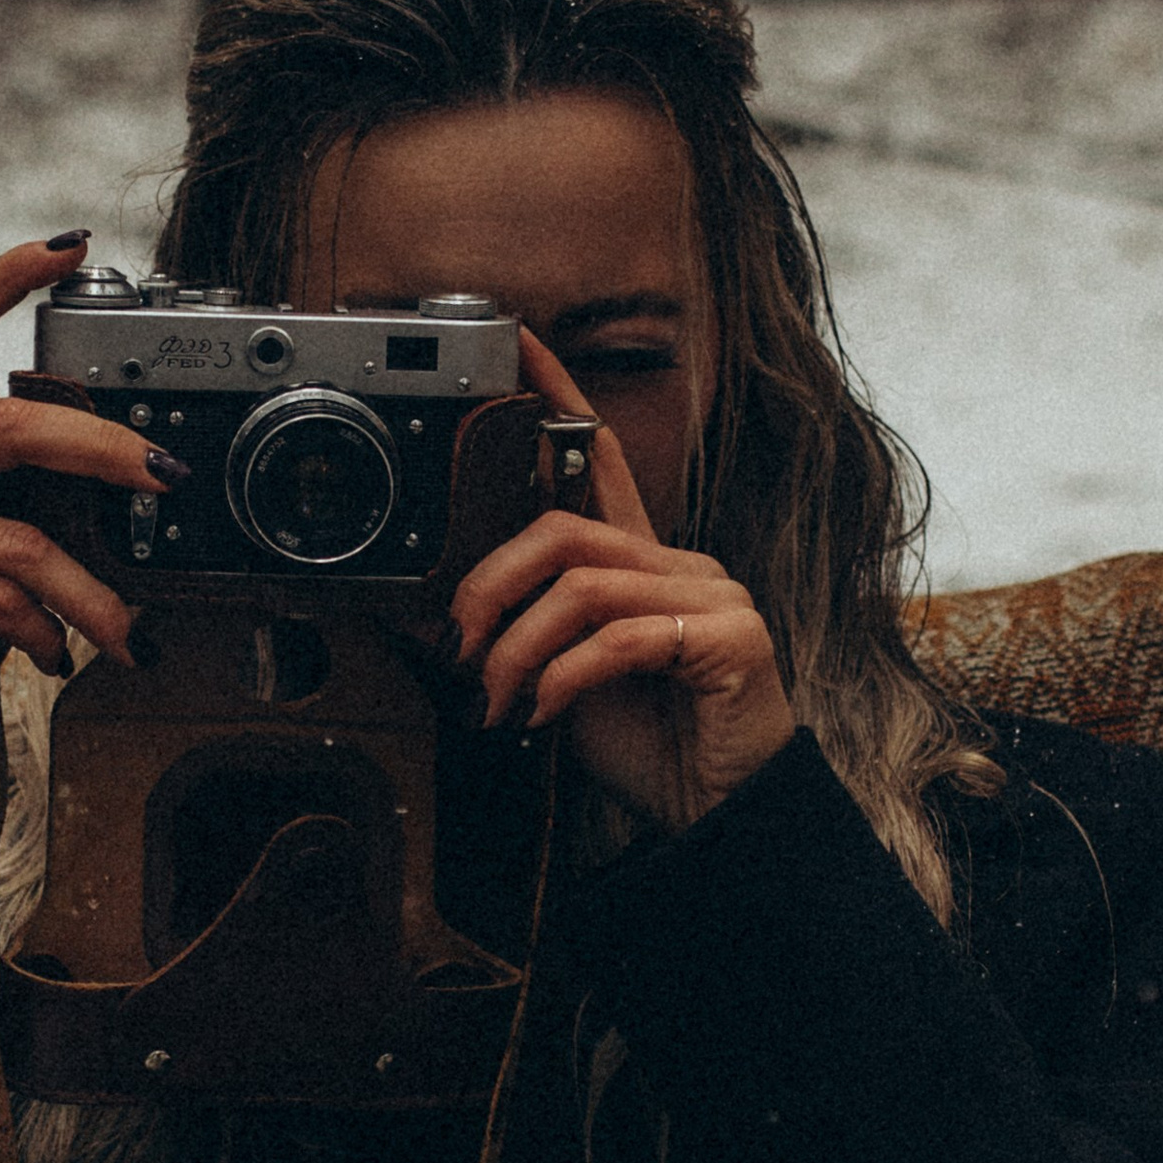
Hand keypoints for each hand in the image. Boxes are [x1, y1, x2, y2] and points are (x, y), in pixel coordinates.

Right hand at [0, 238, 171, 753]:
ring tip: (131, 634)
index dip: (8, 277)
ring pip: (22, 545)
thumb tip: (144, 472)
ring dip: (91, 597)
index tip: (70, 250)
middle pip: (14, 428)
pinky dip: (41, 630)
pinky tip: (57, 649)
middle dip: (103, 449)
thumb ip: (29, 474)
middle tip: (165, 473)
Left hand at [449, 329, 797, 831]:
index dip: (559, 396)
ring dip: (519, 647)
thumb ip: (517, 642)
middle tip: (460, 649)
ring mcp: (712, 598)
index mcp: (642, 565)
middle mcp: (680, 566)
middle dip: (490, 585)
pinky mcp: (731, 641)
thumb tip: (432, 624)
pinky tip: (545, 714)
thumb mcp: (557, 685)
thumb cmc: (649, 749)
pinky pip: (624, 638)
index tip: (517, 344)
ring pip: (583, 584)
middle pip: (563, 529)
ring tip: (500, 700)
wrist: (716, 818)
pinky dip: (565, 678)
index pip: (599, 460)